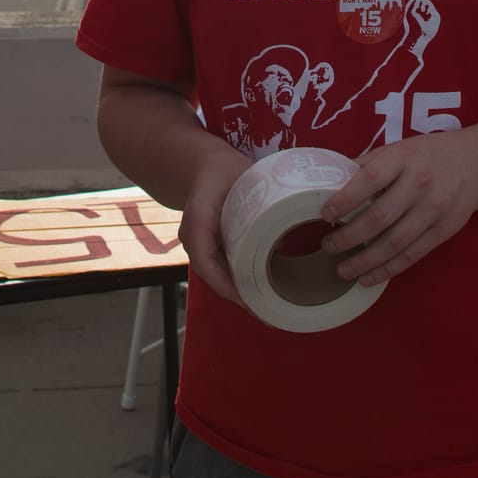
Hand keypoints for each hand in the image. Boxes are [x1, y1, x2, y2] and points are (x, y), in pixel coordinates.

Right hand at [181, 144, 252, 307]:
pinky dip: (236, 282)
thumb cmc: (225, 171)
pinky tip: (258, 292)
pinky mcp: (208, 246)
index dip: (227, 285)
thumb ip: (261, 203)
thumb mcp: (242, 178)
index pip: (205, 262)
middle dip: (238, 297)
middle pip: (211, 275)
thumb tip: (284, 244)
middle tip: (268, 313)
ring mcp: (198, 243)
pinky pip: (218, 268)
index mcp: (198, 220)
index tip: (250, 300)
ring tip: (266, 308)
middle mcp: (193, 236)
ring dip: (238, 292)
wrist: (205, 164)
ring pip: (215, 275)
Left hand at [322, 133, 477, 285]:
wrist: (476, 165)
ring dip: (364, 260)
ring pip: (394, 242)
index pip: (370, 179)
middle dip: (349, 236)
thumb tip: (328, 180)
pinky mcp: (443, 231)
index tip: (325, 214)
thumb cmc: (426, 156)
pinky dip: (387, 270)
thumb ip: (366, 164)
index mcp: (403, 159)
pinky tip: (367, 278)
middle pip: (379, 217)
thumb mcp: (397, 149)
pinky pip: (411, 255)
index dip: (345, 199)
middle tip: (327, 246)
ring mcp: (434, 210)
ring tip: (342, 270)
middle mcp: (419, 184)